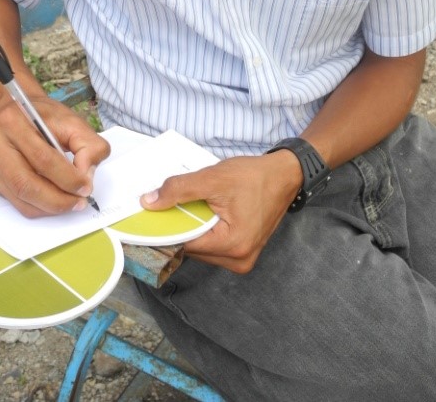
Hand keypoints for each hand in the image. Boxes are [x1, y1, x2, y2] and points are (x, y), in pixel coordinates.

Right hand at [0, 94, 109, 216]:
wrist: (18, 110)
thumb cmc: (45, 116)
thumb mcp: (74, 122)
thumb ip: (89, 146)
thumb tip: (85, 178)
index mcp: (12, 121)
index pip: (42, 158)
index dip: (67, 178)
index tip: (86, 187)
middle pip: (26, 183)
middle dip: (57, 199)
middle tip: (79, 202)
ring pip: (19, 197)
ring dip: (48, 207)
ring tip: (70, 203)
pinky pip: (14, 201)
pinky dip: (38, 207)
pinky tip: (53, 201)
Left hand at [140, 151, 302, 272]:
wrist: (285, 175)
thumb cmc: (254, 176)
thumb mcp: (213, 178)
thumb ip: (179, 190)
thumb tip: (149, 202)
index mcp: (233, 245)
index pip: (185, 244)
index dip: (166, 228)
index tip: (151, 216)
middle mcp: (238, 260)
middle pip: (192, 248)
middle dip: (181, 227)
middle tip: (173, 204)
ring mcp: (242, 259)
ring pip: (202, 248)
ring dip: (193, 228)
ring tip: (195, 205)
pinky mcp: (243, 252)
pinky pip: (214, 245)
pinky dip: (205, 229)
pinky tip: (205, 211)